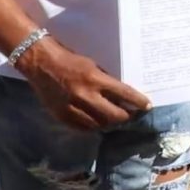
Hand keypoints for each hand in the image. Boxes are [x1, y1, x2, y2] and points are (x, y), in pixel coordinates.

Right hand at [17, 37, 150, 130]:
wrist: (42, 64)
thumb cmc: (71, 61)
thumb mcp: (94, 67)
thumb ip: (106, 82)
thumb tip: (122, 96)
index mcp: (96, 80)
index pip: (125, 95)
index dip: (139, 102)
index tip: (148, 106)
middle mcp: (86, 96)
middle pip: (114, 115)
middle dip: (127, 116)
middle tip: (133, 115)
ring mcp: (73, 109)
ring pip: (99, 125)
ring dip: (110, 123)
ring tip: (116, 120)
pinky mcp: (61, 116)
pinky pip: (82, 128)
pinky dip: (93, 127)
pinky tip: (99, 123)